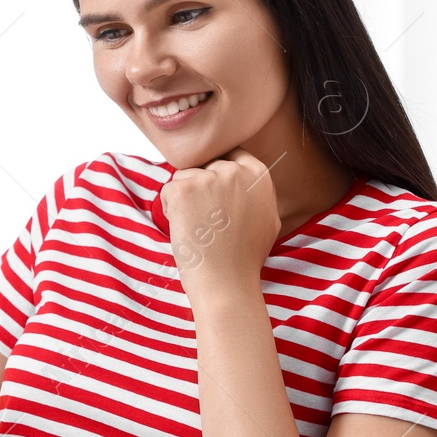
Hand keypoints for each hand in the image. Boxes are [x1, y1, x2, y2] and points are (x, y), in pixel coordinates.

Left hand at [160, 147, 279, 300]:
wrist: (226, 283)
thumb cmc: (245, 258)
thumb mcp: (268, 219)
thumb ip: (257, 193)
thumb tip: (247, 178)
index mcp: (258, 175)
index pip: (231, 154)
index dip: (218, 172)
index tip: (214, 193)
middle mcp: (235, 171)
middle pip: (206, 165)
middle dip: (201, 189)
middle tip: (207, 222)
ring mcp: (208, 178)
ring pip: (185, 176)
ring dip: (185, 198)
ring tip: (199, 228)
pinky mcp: (183, 189)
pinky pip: (168, 191)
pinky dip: (171, 210)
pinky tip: (186, 230)